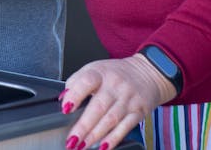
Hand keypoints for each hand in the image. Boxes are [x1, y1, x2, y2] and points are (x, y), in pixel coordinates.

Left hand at [59, 54, 178, 149]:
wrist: (147, 73)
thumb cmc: (115, 73)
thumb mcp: (94, 69)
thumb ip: (76, 82)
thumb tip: (63, 98)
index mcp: (100, 73)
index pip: (87, 82)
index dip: (75, 95)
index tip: (65, 109)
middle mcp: (115, 86)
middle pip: (98, 107)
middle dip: (83, 126)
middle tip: (72, 139)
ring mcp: (127, 99)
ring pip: (111, 120)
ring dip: (95, 135)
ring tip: (82, 146)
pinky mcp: (138, 111)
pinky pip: (125, 127)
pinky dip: (113, 139)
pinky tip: (103, 147)